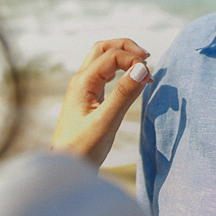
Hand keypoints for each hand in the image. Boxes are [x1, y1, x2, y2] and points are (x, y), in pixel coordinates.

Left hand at [50, 39, 151, 167]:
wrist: (65, 168)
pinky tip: (129, 78)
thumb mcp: (106, 121)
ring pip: (102, 59)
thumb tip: (141, 68)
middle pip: (103, 49)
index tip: (149, 77)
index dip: (133, 60)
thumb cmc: (82, 148)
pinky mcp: (88, 98)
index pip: (111, 55)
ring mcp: (83, 89)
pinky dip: (119, 70)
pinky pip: (104, 74)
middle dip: (126, 47)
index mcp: (83, 82)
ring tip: (142, 66)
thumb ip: (124, 94)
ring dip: (122, 56)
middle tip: (147, 57)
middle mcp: (81, 81)